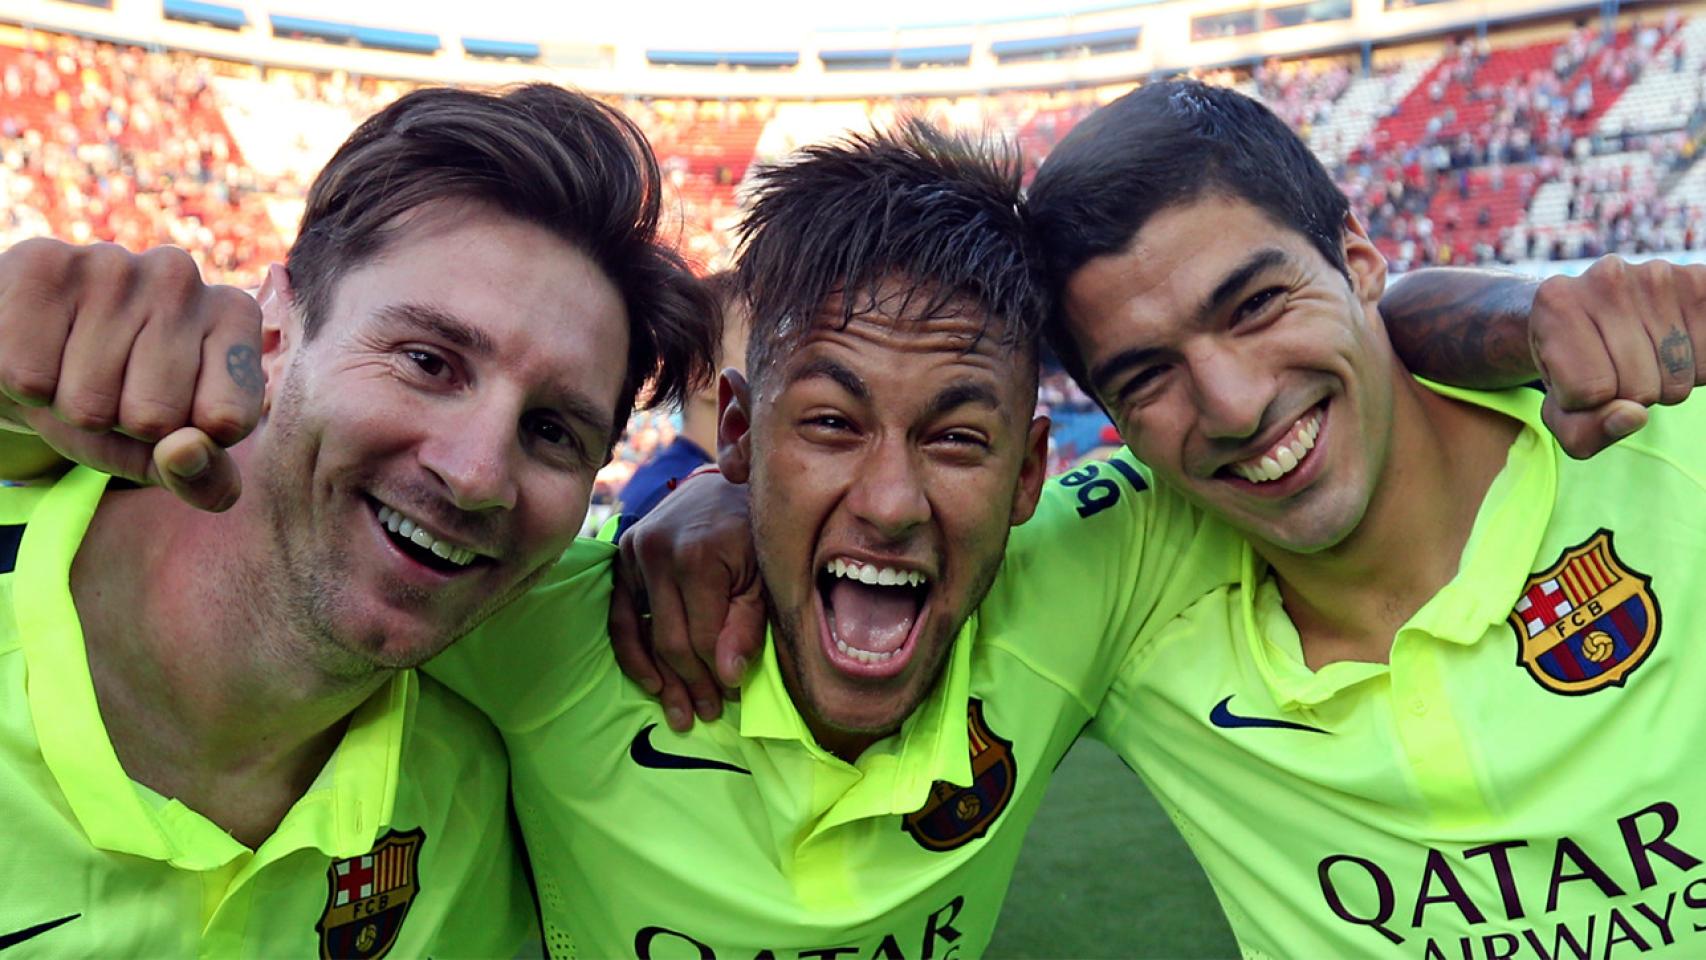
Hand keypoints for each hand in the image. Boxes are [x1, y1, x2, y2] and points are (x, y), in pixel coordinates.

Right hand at [0, 239, 262, 509]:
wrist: (30, 350)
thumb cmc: (120, 401)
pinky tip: (39, 353)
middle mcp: (182, 276)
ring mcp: (112, 263)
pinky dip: (28, 388)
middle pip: (156, 416)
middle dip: (124, 426)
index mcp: (234, 314)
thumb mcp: (172, 455)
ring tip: (72, 372)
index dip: (185, 441)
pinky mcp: (40, 265)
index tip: (172, 410)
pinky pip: (30, 378)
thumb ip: (205, 478)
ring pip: (89, 405)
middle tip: (110, 390)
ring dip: (71, 409)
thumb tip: (184, 452)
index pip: (226, 421)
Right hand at [609, 470, 766, 731]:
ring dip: (661, 680)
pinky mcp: (622, 557)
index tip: (732, 697)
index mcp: (698, 555)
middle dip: (691, 685)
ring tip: (680, 715)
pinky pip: (619, 617)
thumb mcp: (763, 578)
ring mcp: (634, 553)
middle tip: (707, 714)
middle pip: (671, 640)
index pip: (702, 637)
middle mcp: (658, 552)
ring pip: (642, 634)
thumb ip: (747, 625)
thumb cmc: (753, 535)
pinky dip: (633, 654)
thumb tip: (727, 676)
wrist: (723, 487)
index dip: (717, 674)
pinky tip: (651, 684)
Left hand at [1530, 256, 1705, 457]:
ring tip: (1642, 355)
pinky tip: (1673, 344)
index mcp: (1556, 303)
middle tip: (1615, 368)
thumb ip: (1583, 432)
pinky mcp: (1699, 281)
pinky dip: (1697, 365)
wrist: (1592, 310)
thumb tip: (1633, 416)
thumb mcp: (1560, 409)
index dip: (1587, 403)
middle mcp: (1606, 277)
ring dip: (1665, 381)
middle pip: (1639, 387)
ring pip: (1680, 376)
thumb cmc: (1571, 368)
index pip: (1591, 392)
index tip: (1578, 379)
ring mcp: (1657, 274)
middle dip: (1629, 395)